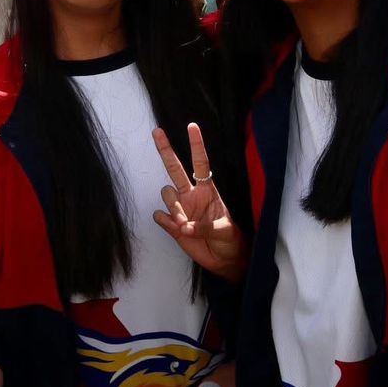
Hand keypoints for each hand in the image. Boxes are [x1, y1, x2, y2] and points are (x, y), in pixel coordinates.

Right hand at [152, 123, 246, 279]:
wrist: (225, 260)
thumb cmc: (230, 239)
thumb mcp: (224, 230)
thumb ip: (204, 227)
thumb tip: (184, 226)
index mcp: (208, 190)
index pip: (201, 163)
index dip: (196, 145)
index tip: (192, 126)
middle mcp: (191, 195)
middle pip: (174, 168)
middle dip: (166, 150)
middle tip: (157, 132)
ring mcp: (180, 208)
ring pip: (166, 194)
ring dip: (173, 207)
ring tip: (183, 223)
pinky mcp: (172, 224)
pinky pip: (160, 215)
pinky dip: (165, 220)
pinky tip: (175, 227)